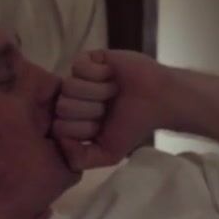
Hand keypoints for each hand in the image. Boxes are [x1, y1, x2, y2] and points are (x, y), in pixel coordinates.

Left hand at [52, 49, 170, 170]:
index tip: (102, 127)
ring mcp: (78, 78)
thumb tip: (61, 141)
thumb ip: (80, 159)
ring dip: (97, 92)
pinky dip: (98, 74)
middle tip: (109, 108)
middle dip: (90, 111)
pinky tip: (111, 75)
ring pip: (69, 86)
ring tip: (113, 92)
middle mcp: (71, 100)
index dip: (82, 129)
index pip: (58, 127)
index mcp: (72, 122)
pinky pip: (78, 66)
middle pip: (62, 107)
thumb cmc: (133, 126)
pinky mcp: (89, 59)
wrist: (159, 101)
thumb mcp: (108, 154)